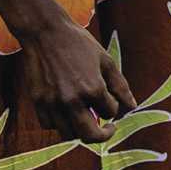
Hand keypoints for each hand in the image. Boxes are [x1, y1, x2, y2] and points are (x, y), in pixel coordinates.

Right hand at [23, 18, 135, 141]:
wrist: (45, 33)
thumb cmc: (79, 44)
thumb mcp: (106, 61)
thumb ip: (120, 87)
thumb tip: (133, 107)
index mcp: (93, 88)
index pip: (110, 112)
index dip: (114, 108)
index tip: (111, 101)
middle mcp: (72, 100)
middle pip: (90, 136)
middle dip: (102, 136)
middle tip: (107, 129)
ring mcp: (52, 103)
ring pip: (69, 134)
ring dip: (80, 130)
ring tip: (86, 118)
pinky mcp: (38, 102)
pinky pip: (50, 125)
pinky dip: (60, 124)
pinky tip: (67, 112)